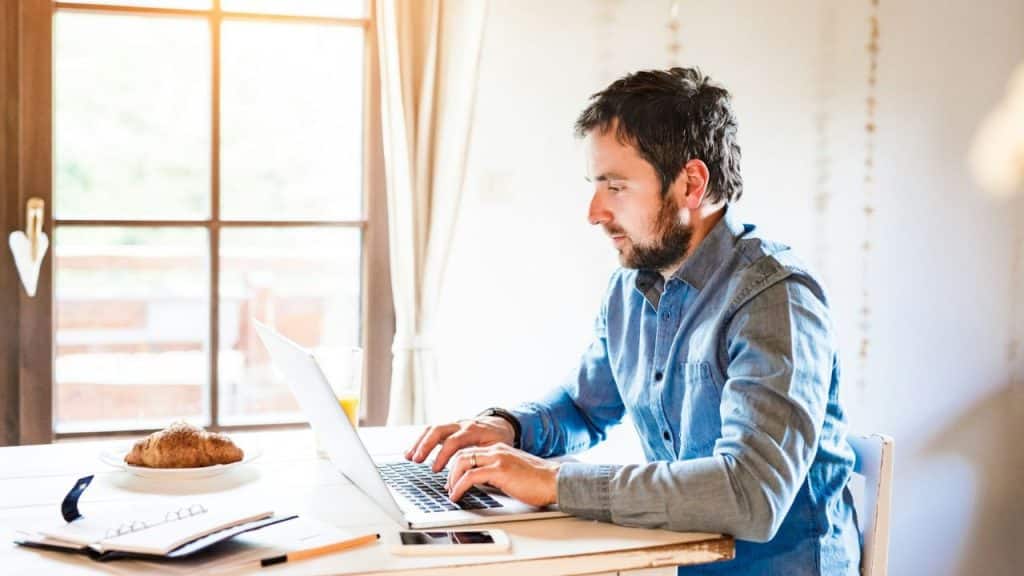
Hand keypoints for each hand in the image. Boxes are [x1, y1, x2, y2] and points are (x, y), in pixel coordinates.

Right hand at [405, 417, 515, 471]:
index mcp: (474, 430)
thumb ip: (481, 460)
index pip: (454, 441)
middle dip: (426, 445)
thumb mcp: (496, 449)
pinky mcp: (448, 427)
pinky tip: (411, 451)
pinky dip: (420, 440)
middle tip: (416, 460)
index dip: (443, 455)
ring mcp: (453, 424)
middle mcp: (461, 424)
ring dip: (419, 442)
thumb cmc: (499, 439)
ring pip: (432, 429)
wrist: (501, 424)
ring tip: (409, 456)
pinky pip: (431, 431)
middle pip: (439, 430)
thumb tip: (466, 478)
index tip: (435, 469)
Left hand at [445, 443, 559, 506]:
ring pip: (462, 462)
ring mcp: (497, 459)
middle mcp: (496, 450)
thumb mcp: (512, 472)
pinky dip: (459, 487)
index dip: (457, 466)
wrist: (554, 481)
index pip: (470, 451)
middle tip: (448, 486)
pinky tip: (457, 496)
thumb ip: (497, 472)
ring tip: (451, 492)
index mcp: (499, 449)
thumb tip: (481, 483)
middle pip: (461, 454)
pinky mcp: (499, 470)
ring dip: (452, 479)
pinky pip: (470, 477)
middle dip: (450, 471)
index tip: (453, 480)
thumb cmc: (538, 481)